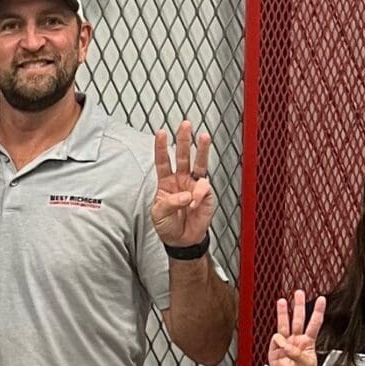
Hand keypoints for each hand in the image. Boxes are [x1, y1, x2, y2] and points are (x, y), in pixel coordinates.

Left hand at [151, 121, 214, 247]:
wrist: (182, 240)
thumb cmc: (168, 226)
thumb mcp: (159, 214)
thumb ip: (170, 203)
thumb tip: (186, 195)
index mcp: (166, 182)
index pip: (162, 161)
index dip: (160, 147)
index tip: (160, 133)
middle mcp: (181, 180)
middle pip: (182, 156)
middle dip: (183, 140)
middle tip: (185, 125)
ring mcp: (193, 186)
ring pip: (199, 164)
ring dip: (201, 150)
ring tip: (204, 136)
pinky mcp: (205, 195)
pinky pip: (203, 188)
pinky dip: (198, 195)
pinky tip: (192, 204)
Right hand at [270, 290, 324, 365]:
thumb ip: (298, 354)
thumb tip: (285, 344)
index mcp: (309, 344)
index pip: (314, 324)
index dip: (318, 311)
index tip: (322, 299)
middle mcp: (297, 341)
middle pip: (298, 319)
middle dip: (299, 306)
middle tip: (299, 293)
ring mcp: (285, 344)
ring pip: (284, 325)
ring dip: (283, 313)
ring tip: (282, 301)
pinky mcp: (274, 350)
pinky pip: (275, 340)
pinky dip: (278, 340)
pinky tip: (280, 343)